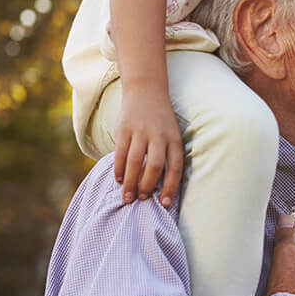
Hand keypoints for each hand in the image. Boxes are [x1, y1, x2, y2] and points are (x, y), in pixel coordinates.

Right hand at [114, 86, 182, 208]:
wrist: (146, 90)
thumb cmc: (160, 120)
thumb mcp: (171, 134)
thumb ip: (168, 155)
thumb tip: (159, 186)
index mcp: (175, 139)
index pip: (175, 167)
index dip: (170, 187)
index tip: (164, 204)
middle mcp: (159, 135)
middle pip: (155, 166)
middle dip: (147, 186)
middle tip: (141, 199)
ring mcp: (141, 131)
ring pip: (135, 162)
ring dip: (130, 182)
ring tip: (127, 198)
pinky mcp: (124, 128)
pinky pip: (120, 153)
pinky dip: (119, 169)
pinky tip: (119, 180)